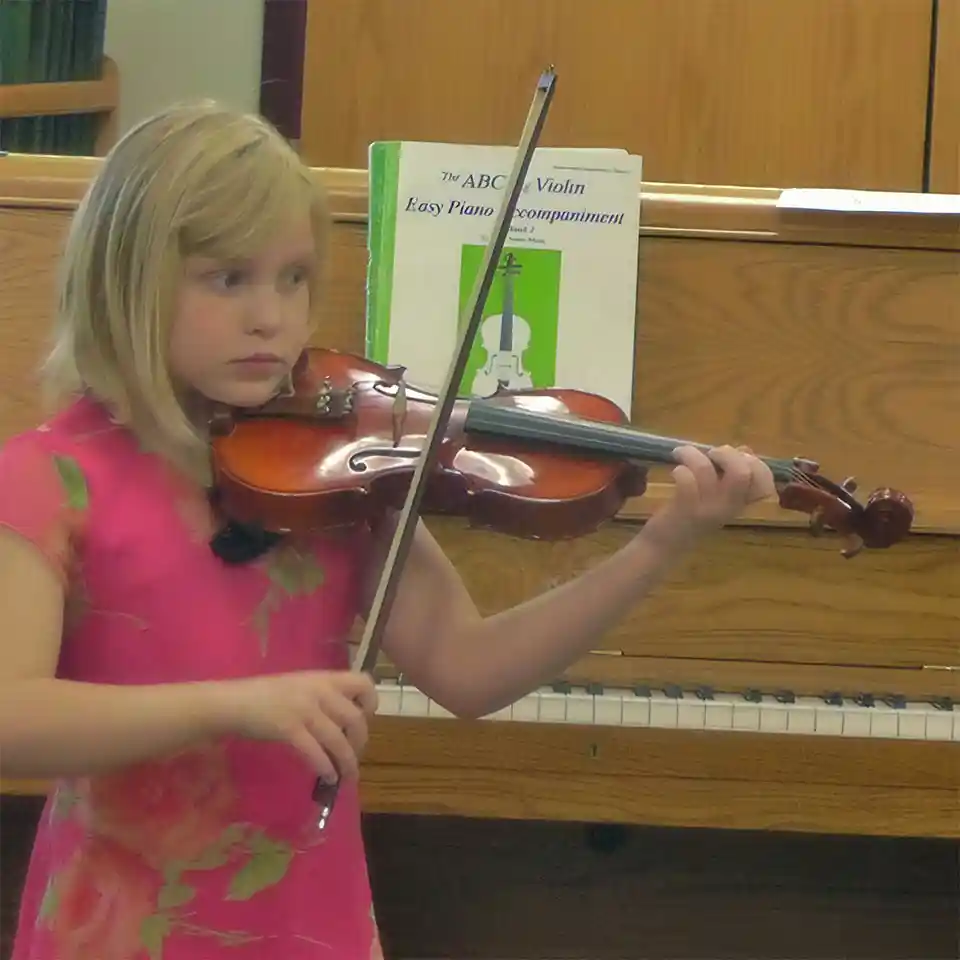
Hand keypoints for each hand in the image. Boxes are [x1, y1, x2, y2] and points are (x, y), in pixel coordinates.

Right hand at [215, 670, 377, 783]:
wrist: (232, 702)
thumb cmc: (264, 696)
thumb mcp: (299, 687)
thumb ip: (321, 697)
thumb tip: (342, 722)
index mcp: (323, 678)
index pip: (364, 682)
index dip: (370, 702)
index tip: (364, 718)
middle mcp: (318, 691)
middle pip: (355, 718)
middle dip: (360, 741)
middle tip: (355, 755)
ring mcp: (304, 709)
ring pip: (339, 739)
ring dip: (347, 762)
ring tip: (347, 776)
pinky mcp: (288, 728)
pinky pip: (316, 752)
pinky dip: (326, 768)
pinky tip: (328, 778)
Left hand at [658, 444, 775, 539]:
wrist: (666, 546)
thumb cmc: (692, 517)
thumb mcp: (718, 496)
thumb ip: (732, 474)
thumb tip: (745, 450)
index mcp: (740, 504)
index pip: (765, 484)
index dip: (756, 463)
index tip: (740, 456)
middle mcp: (728, 508)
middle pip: (742, 473)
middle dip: (727, 454)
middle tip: (712, 453)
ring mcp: (707, 510)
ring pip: (705, 470)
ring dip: (692, 454)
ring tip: (682, 453)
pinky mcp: (683, 510)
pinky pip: (685, 481)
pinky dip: (680, 470)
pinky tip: (675, 471)